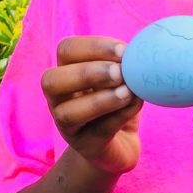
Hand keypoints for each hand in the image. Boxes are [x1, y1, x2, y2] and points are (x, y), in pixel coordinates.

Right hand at [41, 37, 142, 174]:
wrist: (121, 145)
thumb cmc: (119, 102)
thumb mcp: (122, 78)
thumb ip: (125, 65)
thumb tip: (140, 53)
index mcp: (66, 71)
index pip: (66, 50)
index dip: (93, 47)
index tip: (124, 51)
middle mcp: (58, 98)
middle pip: (52, 80)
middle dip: (87, 73)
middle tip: (120, 73)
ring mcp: (67, 126)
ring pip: (67, 112)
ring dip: (100, 100)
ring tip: (128, 92)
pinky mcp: (86, 146)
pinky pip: (98, 131)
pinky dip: (118, 116)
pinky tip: (135, 104)